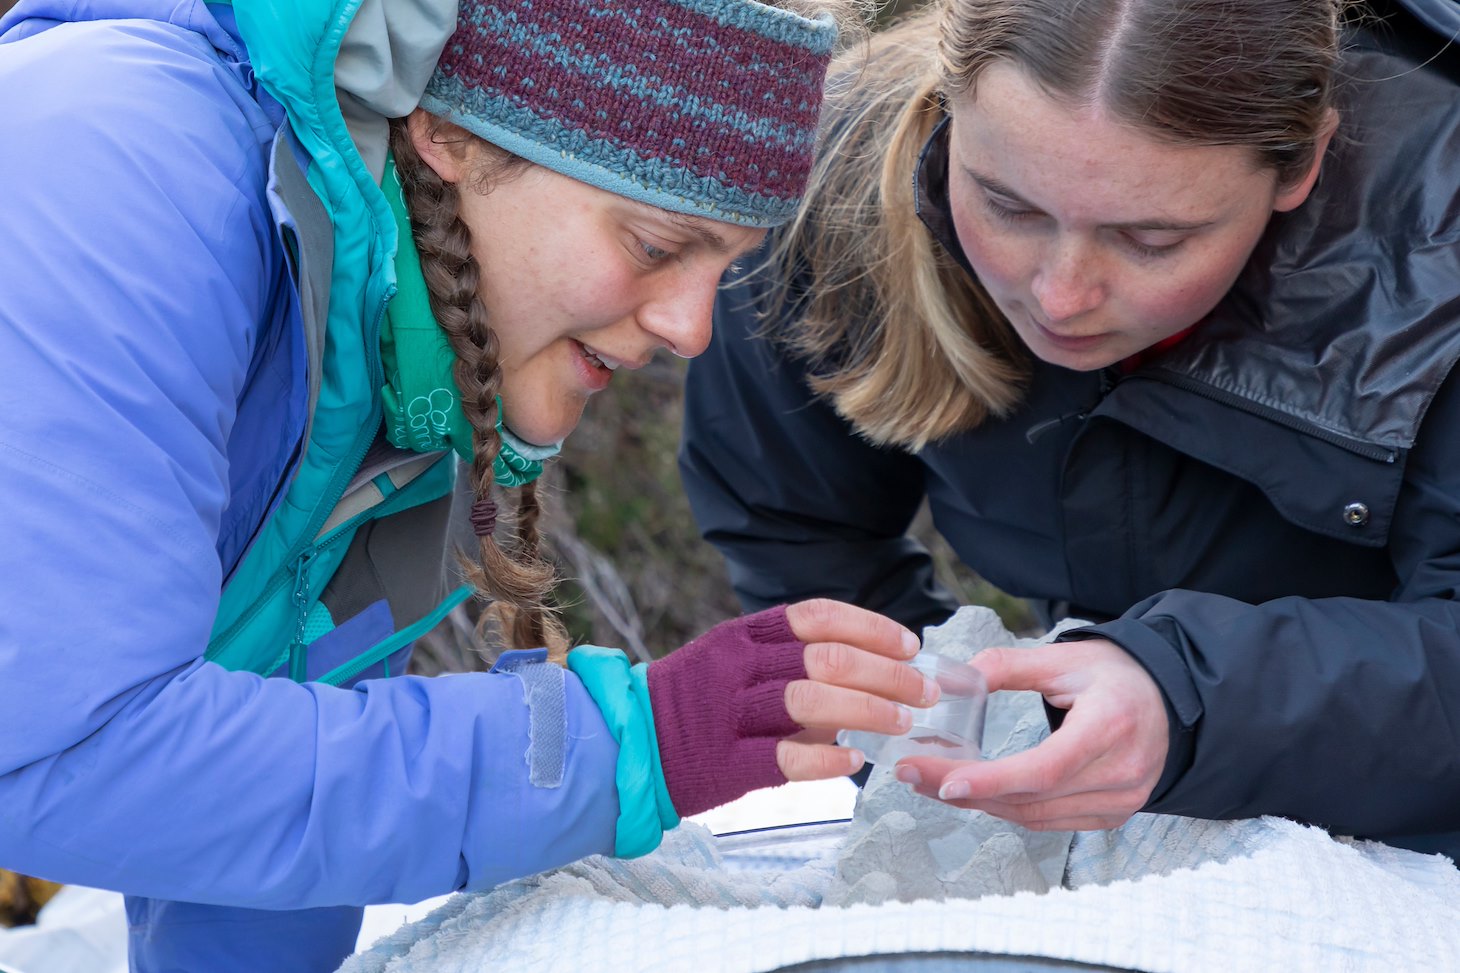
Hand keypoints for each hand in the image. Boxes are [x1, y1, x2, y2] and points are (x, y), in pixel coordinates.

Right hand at [647, 600, 932, 817]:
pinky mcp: (726, 763)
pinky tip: (855, 760)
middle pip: (826, 659)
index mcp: (745, 635)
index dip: (871, 627)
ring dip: (867, 710)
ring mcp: (731, 714)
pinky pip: (784, 758)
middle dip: (887, 674)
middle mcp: (739, 667)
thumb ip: (791, 661)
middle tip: (924, 691)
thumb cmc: (698, 701)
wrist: (631, 742)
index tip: (909, 645)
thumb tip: (871, 667)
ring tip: (902, 722)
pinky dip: (826, 758)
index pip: (817, 617)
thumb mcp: (736, 661)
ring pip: (810, 701)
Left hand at [894, 638, 1167, 830]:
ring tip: (928, 781)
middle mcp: (1121, 772)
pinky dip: (1007, 809)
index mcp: (1110, 725)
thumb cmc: (1114, 675)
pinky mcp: (1112, 815)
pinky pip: (1050, 821)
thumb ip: (1007, 666)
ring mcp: (1120, 801)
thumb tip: (950, 679)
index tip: (944, 781)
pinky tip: (972, 791)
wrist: (1167, 699)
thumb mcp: (1064, 658)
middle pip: (1032, 798)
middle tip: (911, 773)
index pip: (1046, 768)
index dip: (993, 781)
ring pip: (1036, 816)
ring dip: (980, 803)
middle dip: (965, 790)